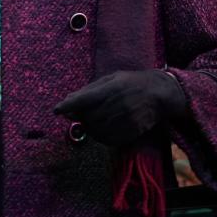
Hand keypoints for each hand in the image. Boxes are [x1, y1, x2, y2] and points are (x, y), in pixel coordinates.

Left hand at [54, 70, 186, 146]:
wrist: (160, 94)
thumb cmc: (132, 82)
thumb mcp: (112, 78)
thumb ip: (90, 89)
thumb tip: (69, 99)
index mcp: (112, 88)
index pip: (84, 99)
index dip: (68, 105)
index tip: (57, 110)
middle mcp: (118, 105)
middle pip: (88, 116)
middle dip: (78, 116)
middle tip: (74, 112)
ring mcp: (125, 120)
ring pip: (96, 129)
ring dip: (87, 126)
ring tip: (89, 119)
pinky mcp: (130, 132)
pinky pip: (108, 139)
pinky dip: (99, 136)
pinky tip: (99, 128)